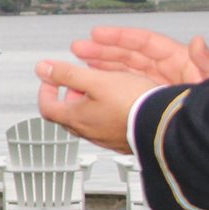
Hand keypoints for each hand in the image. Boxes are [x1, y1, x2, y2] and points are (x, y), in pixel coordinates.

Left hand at [35, 58, 160, 152]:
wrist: (165, 125)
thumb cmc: (133, 104)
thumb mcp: (96, 80)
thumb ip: (67, 74)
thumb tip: (43, 68)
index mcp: (76, 118)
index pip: (47, 106)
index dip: (46, 90)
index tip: (51, 79)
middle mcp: (88, 132)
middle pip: (67, 114)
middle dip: (69, 96)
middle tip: (77, 84)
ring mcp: (106, 138)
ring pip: (88, 120)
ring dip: (88, 104)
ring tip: (100, 90)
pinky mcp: (123, 141)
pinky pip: (107, 127)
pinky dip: (106, 114)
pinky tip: (120, 105)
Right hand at [70, 26, 208, 83]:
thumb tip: (199, 44)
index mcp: (182, 62)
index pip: (146, 44)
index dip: (121, 37)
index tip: (99, 34)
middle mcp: (167, 72)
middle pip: (129, 57)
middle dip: (102, 51)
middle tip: (79, 48)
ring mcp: (157, 88)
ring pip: (124, 73)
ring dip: (101, 67)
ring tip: (79, 64)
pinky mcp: (151, 104)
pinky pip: (125, 91)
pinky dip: (109, 86)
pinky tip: (94, 86)